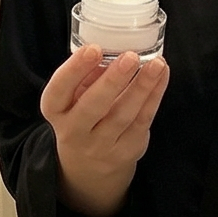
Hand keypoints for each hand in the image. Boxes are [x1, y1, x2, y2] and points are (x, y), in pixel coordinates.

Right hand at [40, 45, 168, 216]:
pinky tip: (161, 76)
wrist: (89, 168)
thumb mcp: (72, 98)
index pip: (59, 90)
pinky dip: (154, 96)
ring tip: (157, 64)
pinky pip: (142, 121)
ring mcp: (101, 146)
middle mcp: (74, 132)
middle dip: (113, 80)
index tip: (93, 48)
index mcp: (56, 111)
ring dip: (142, 87)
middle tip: (131, 57)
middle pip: (93, 107)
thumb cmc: (81, 118)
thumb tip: (112, 51)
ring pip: (123, 115)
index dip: (75, 70)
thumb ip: (87, 76)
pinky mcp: (126, 151)